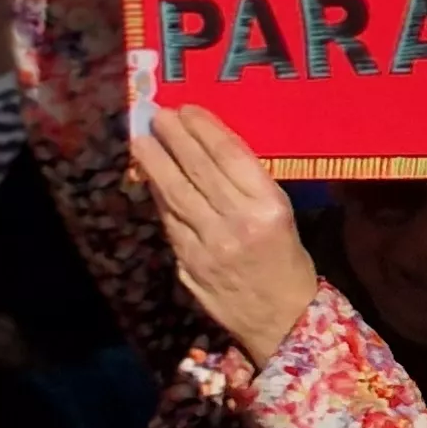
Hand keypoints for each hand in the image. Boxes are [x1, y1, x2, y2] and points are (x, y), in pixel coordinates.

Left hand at [130, 104, 318, 365]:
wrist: (281, 318)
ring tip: (140, 141)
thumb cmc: (286, 260)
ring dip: (154, 164)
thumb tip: (206, 148)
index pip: (230, 157)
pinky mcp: (189, 263)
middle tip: (155, 115)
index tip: (185, 109)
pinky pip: (169, 222)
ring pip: (176, 195)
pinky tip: (148, 178)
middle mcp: (239, 221)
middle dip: (173, 139)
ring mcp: (210, 244)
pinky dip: (157, 197)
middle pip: (198, 171)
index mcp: (269, 205)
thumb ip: (247, 185)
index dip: (204, 130)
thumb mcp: (282, 214)